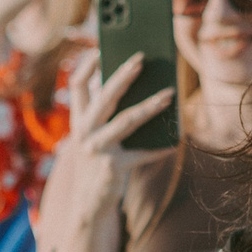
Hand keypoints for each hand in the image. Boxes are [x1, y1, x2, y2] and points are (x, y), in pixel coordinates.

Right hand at [43, 51, 174, 234]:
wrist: (88, 204)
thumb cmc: (98, 162)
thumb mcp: (95, 137)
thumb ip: (107, 115)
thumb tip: (136, 88)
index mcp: (78, 121)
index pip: (77, 85)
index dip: (87, 65)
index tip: (101, 48)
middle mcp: (84, 133)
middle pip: (103, 97)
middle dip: (122, 75)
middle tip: (141, 58)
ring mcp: (98, 150)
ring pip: (126, 121)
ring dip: (150, 106)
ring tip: (170, 94)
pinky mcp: (114, 168)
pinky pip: (142, 154)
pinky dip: (159, 148)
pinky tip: (174, 141)